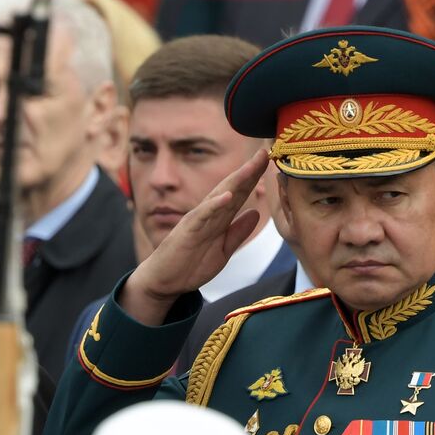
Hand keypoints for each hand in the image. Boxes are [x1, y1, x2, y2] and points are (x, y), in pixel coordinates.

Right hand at [121, 150, 269, 324]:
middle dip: (249, 171)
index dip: (254, 178)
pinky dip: (215, 204)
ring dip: (236, 180)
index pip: (240, 194)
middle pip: (232, 188)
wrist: (164, 282)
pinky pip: (202, 215)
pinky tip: (228, 195)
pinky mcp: (187, 230)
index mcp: (218, 219)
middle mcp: (209, 214)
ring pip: (219, 196)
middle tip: (265, 152)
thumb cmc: (189, 265)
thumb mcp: (223, 251)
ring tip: (251, 166)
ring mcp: (198, 220)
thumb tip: (256, 213)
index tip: (270, 162)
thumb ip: (238, 232)